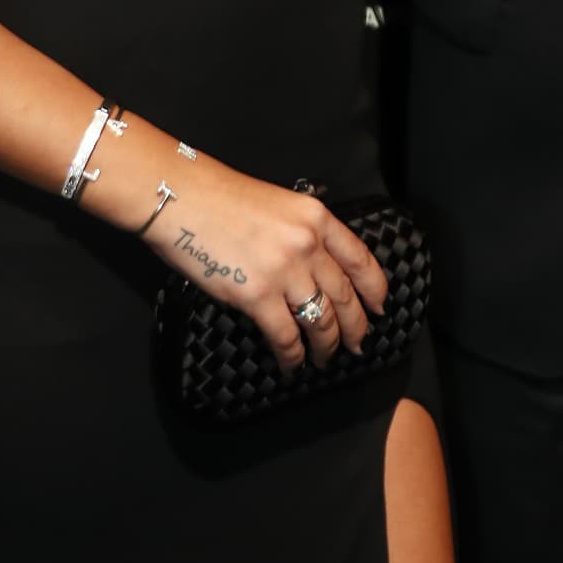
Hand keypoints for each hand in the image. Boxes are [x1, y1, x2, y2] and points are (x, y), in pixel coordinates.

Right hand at [140, 161, 388, 371]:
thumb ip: (301, 231)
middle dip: (354, 327)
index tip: (380, 307)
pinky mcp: (258, 295)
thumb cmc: (221, 198)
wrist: (182, 198)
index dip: (375, 289)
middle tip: (356, 345)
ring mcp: (285, 270)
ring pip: (321, 321)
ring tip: (324, 359)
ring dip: (325, 346)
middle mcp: (308, 243)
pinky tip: (290, 364)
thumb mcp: (278, 204)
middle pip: (344, 296)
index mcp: (316, 217)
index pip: (360, 259)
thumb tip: (313, 266)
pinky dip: (291, 356)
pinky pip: (286, 336)